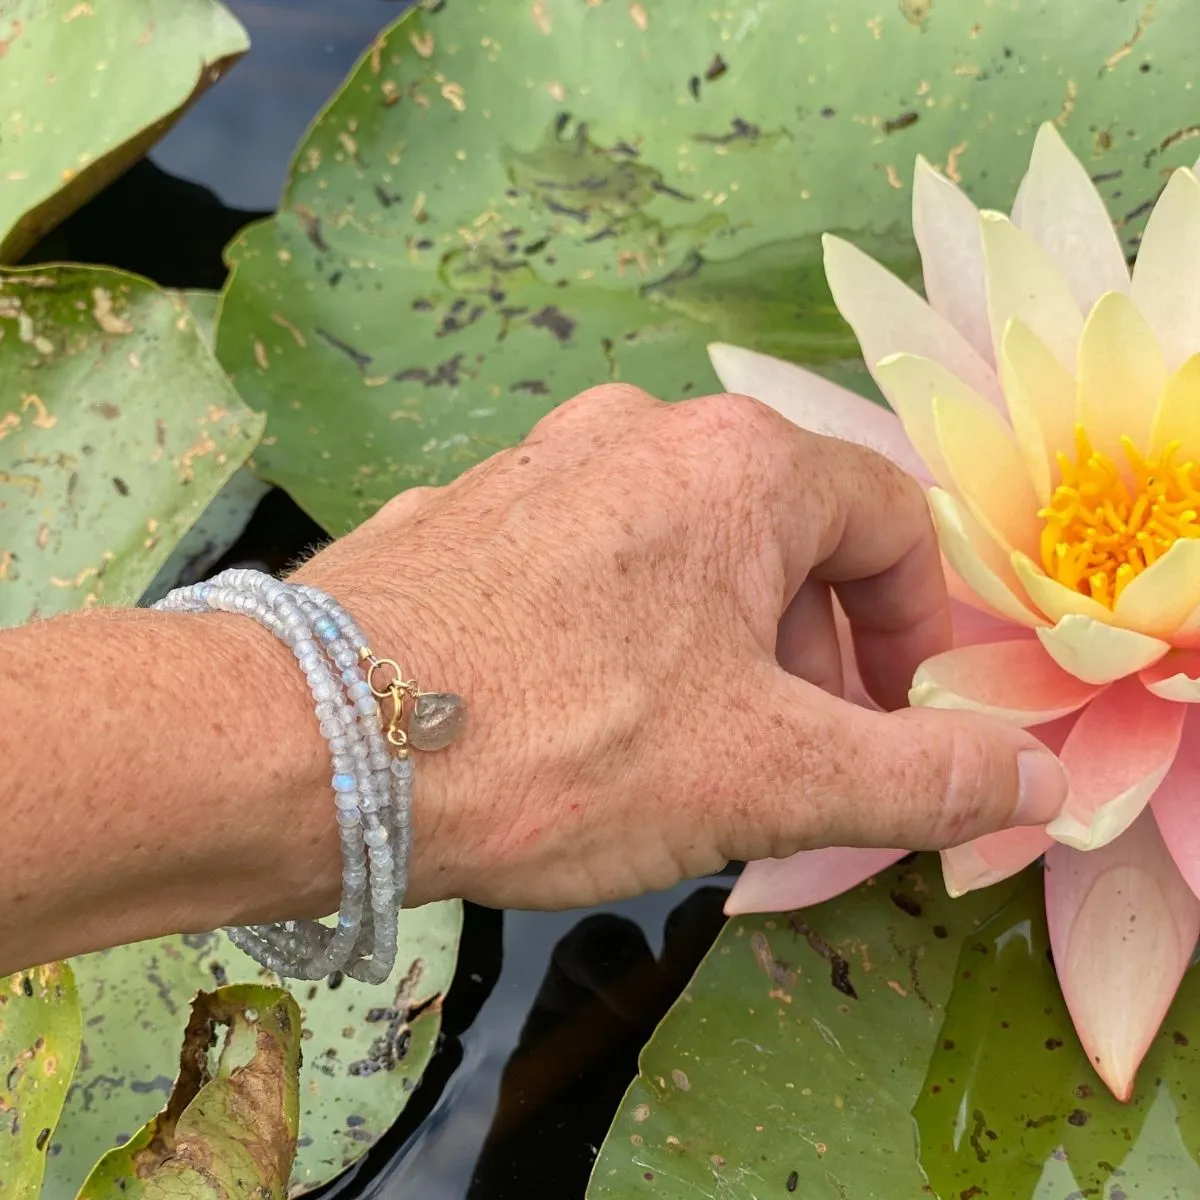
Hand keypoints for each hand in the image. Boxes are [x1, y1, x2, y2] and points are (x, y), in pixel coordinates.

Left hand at [297, 385, 1067, 910]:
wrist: (314, 744)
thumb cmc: (564, 746)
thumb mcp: (769, 779)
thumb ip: (919, 777)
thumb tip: (1028, 784)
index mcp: (738, 464)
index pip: (888, 523)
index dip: (912, 629)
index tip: (889, 722)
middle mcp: (637, 431)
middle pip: (783, 537)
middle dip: (808, 653)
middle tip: (784, 759)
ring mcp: (536, 464)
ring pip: (677, 551)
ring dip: (713, 649)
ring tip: (677, 752)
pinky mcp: (461, 512)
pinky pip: (579, 565)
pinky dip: (614, 632)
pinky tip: (570, 716)